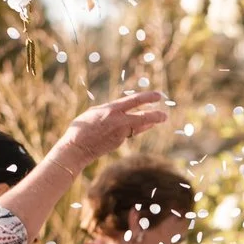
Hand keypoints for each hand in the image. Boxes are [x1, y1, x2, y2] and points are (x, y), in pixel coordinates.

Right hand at [57, 90, 172, 165]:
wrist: (77, 148)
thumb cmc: (82, 127)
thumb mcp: (95, 112)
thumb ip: (111, 110)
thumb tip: (125, 111)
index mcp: (111, 109)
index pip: (134, 100)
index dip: (148, 97)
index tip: (158, 95)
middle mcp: (118, 121)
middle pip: (143, 117)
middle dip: (156, 115)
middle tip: (166, 115)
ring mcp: (120, 133)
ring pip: (138, 126)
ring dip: (148, 123)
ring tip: (158, 119)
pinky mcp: (120, 142)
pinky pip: (129, 133)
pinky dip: (133, 129)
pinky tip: (137, 127)